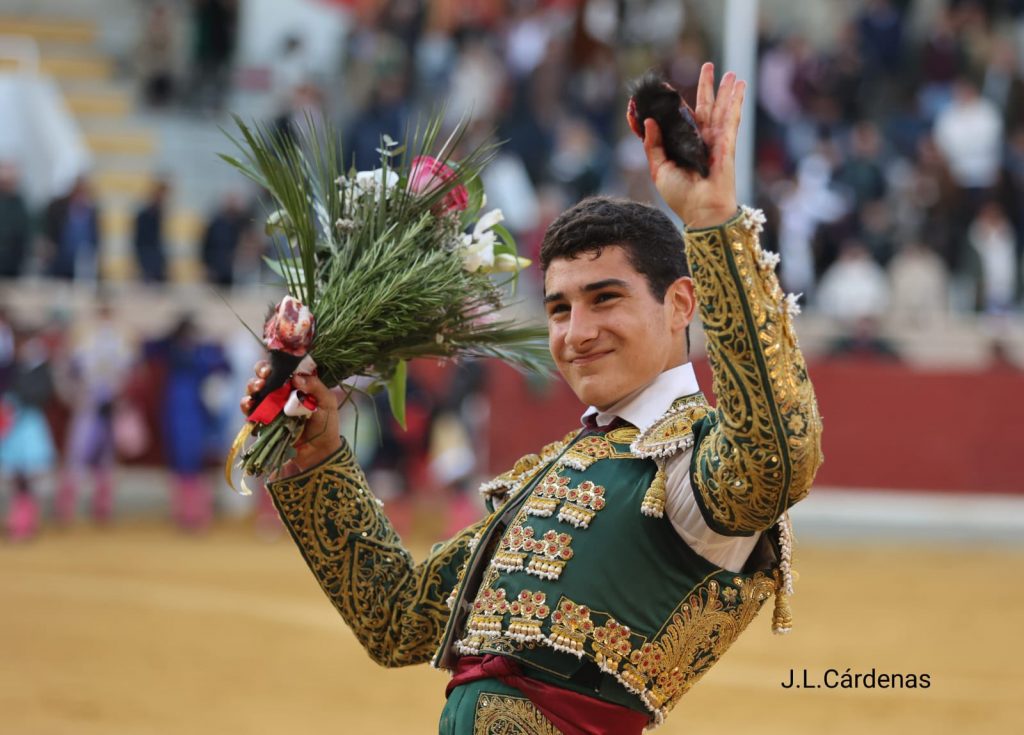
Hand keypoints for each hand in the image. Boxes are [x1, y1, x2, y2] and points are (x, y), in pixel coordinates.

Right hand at [241, 361, 342, 477]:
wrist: (319, 451)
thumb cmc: (325, 423)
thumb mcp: (327, 402)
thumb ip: (315, 387)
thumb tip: (296, 377)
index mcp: (295, 384)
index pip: (281, 368)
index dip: (275, 364)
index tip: (275, 368)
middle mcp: (280, 392)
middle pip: (264, 376)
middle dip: (260, 373)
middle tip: (264, 378)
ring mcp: (270, 406)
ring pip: (254, 391)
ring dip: (251, 387)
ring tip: (257, 389)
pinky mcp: (263, 421)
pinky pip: (250, 411)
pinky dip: (246, 406)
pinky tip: (249, 404)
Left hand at [637, 62, 744, 227]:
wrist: (701, 211)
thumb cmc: (680, 196)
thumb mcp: (658, 169)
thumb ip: (652, 145)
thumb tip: (647, 121)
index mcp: (683, 146)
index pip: (677, 119)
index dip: (670, 105)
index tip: (660, 89)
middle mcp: (699, 140)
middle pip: (703, 107)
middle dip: (706, 87)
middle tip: (708, 65)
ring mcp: (714, 140)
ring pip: (719, 108)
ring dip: (725, 89)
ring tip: (729, 72)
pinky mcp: (725, 142)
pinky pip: (730, 117)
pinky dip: (735, 101)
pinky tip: (740, 86)